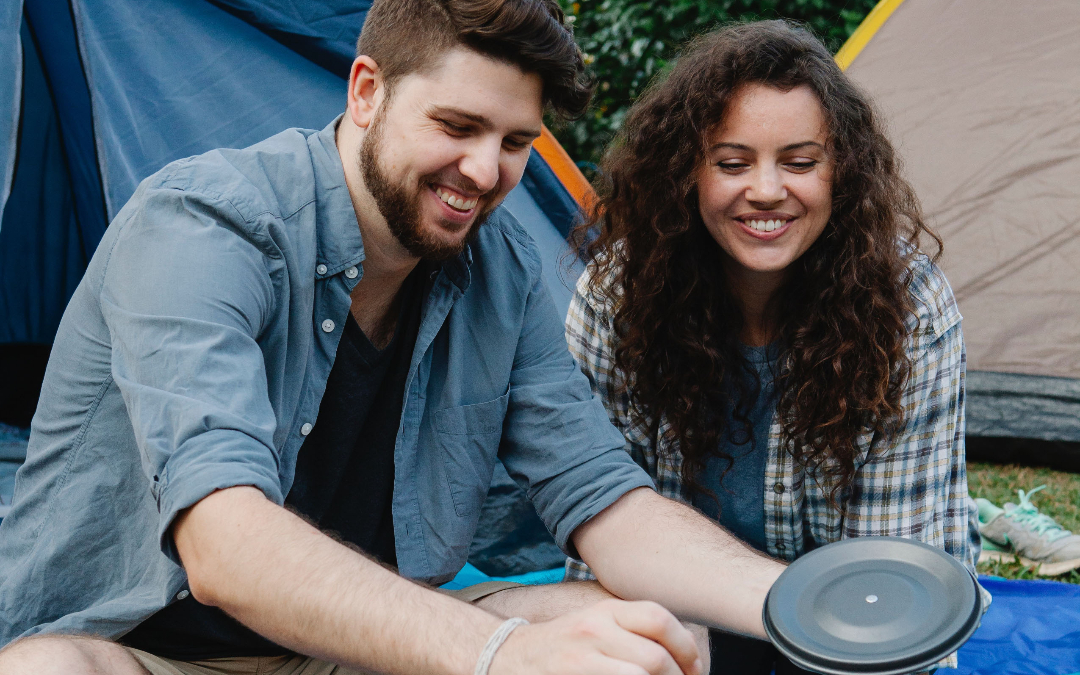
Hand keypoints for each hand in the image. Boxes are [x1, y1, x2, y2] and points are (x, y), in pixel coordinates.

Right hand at [491, 598, 702, 674]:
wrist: (507, 657)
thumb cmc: (564, 646)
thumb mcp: (597, 625)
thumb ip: (632, 632)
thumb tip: (684, 657)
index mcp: (605, 610)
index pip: (659, 619)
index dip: (687, 648)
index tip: (695, 670)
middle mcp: (594, 629)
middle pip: (655, 658)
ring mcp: (581, 659)